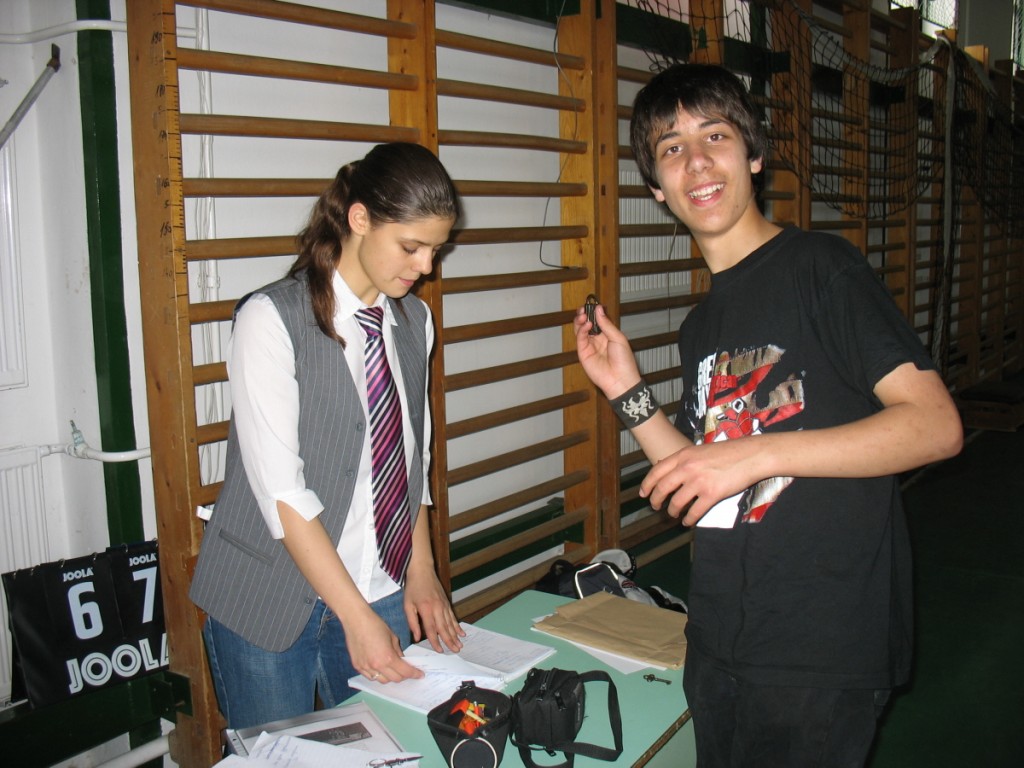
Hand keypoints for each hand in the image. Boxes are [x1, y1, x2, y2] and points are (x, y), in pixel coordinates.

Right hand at [344, 608, 423, 684]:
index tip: (420, 675)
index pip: (405, 671)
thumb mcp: (393, 637)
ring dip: (390, 677)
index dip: (414, 674)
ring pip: (382, 680)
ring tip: (393, 670)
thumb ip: (398, 652)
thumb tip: (402, 661)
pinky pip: (370, 677)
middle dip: (404, 676)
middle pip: (394, 679)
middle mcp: (377, 666)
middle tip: (407, 671)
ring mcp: (366, 668)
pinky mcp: (357, 666)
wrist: (356, 620)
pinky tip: (380, 669)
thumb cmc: (376, 625)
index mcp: (388, 657)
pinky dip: (378, 675)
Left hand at [403, 563, 464, 652]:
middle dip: (450, 641)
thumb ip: (412, 622)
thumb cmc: (413, 588)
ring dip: (455, 635)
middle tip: (456, 651)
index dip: (436, 641)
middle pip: (444, 628)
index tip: (439, 651)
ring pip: (450, 623)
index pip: (432, 629)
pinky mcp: (446, 603)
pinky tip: (461, 632)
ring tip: (460, 645)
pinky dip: (457, 625)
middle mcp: (437, 608)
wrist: (422, 570)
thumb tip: (416, 637)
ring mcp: (444, 605)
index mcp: (426, 610)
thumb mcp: (407, 605)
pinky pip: (453, 616)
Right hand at [573, 303, 642, 397]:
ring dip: (581, 321)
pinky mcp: (583, 353)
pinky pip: (580, 339)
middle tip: (584, 308)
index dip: (594, 312)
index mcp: (608, 335)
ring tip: (583, 315)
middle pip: (587, 324)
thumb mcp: (618, 338)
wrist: (620, 379)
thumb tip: (599, 309)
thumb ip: (606, 324)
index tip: (592, 304)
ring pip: (581, 330)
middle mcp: (598, 340)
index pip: (598, 320)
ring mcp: (590, 346)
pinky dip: (582, 330)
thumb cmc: (624, 360)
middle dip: (585, 315)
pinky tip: (588, 325)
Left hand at [640, 437, 767, 525]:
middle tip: (655, 506)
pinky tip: (687, 522)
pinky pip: (694, 512)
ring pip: (676, 502)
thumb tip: (670, 470)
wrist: (751, 455)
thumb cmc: (729, 452)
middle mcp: (687, 468)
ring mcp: (699, 481)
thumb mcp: (701, 450)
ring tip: (673, 514)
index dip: (647, 484)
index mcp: (683, 455)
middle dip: (656, 500)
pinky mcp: (712, 494)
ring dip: (672, 511)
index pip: (657, 471)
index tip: (643, 493)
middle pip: (662, 488)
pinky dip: (688, 519)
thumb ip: (685, 460)